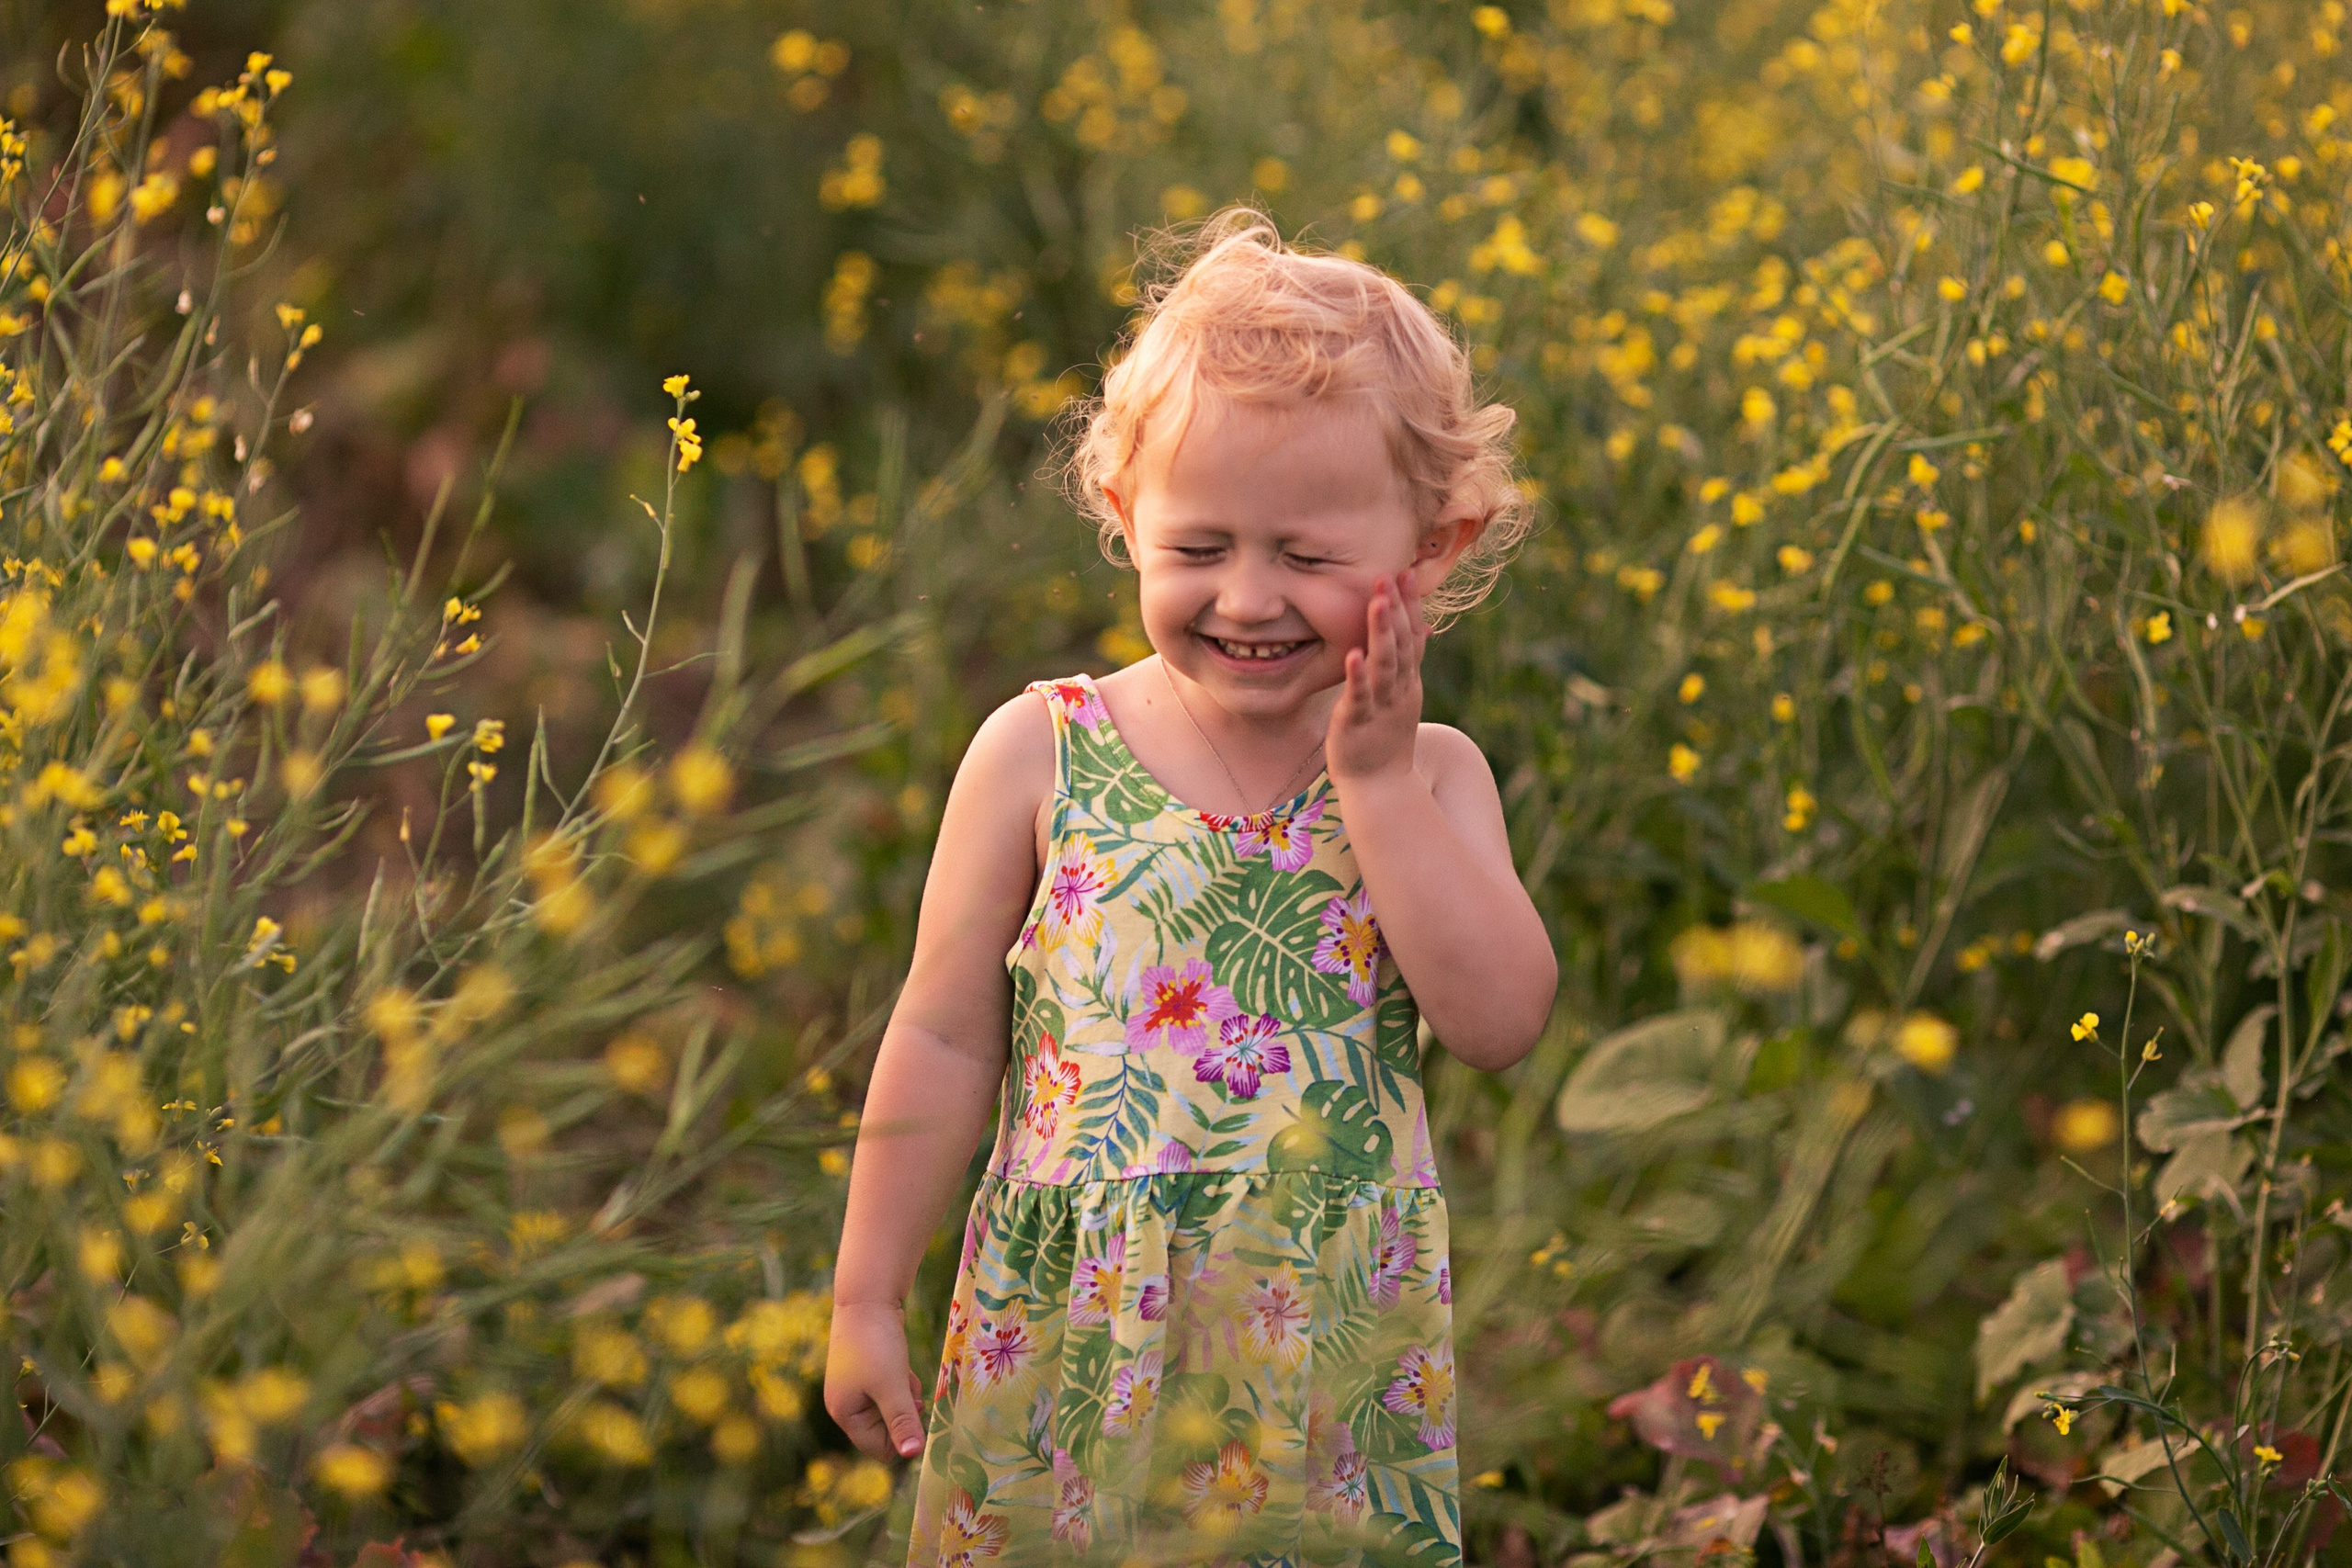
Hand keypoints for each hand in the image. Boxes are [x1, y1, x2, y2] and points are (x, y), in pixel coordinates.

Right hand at [823, 1301, 926, 1460]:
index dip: (901, 1436)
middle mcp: (846, 1404)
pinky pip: (892, 1389)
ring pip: (893, 1407)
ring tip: (904, 1372)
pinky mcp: (867, 1371)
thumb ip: (902, 1422)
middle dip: (904, 1411)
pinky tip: (902, 1364)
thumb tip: (913, 1456)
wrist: (868, 1296)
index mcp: (845, 1414)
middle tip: (907, 1387)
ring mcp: (856, 1387)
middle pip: (886, 1429)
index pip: (879, 1449)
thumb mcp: (892, 1386)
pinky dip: (902, 1380)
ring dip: (905, 1394)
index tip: (914, 1410)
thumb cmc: (876, 1344)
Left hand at [1327, 569, 1429, 786]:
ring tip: (1377, 603)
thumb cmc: (1385, 737)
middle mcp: (1399, 690)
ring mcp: (1380, 706)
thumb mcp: (1400, 696)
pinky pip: (1359, 696)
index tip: (1406, 572)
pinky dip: (1358, 676)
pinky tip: (1353, 655)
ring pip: (1385, 665)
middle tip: (1390, 575)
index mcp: (1408, 681)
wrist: (1381, 786)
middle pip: (1402, 644)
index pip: (1413, 636)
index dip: (1410, 605)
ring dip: (1381, 633)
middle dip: (1396, 609)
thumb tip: (1414, 630)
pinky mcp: (1358, 723)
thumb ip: (1403, 663)